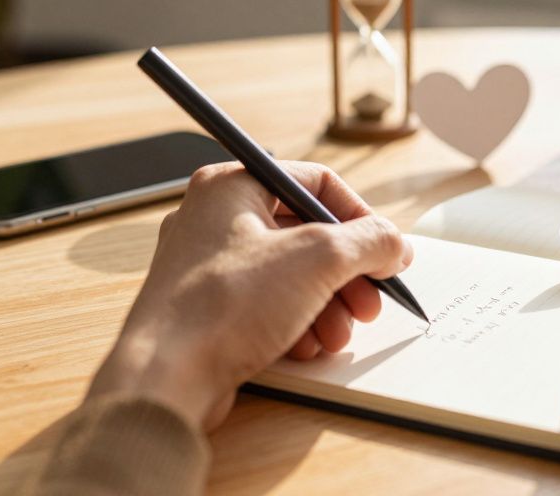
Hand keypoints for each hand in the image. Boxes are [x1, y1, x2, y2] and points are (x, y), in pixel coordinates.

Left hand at [86, 161, 411, 430]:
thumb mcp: (318, 259)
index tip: (384, 249)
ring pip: (289, 274)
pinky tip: (307, 347)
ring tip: (339, 335)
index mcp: (232, 185)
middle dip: (346, 273)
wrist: (165, 377)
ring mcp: (208, 265)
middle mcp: (215, 218)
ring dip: (327, 304)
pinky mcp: (208, 309)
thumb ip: (369, 242)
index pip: (315, 183)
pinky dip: (296, 323)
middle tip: (370, 301)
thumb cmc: (225, 305)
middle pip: (306, 234)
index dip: (359, 216)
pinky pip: (266, 305)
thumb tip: (395, 244)